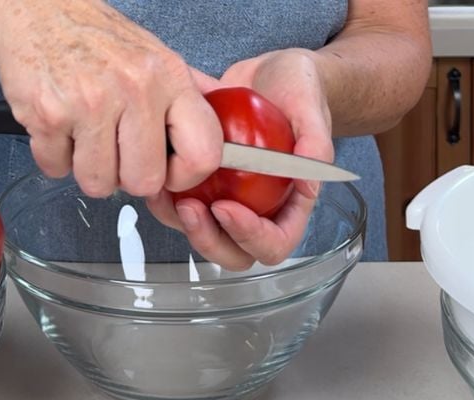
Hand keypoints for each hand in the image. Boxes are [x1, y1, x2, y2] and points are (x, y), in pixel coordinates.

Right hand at [0, 0, 222, 196]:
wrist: (38, 9)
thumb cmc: (97, 37)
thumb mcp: (156, 57)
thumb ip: (189, 98)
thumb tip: (223, 136)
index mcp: (169, 78)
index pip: (203, 154)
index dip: (184, 177)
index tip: (169, 172)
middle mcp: (135, 89)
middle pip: (144, 182)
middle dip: (128, 177)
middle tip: (118, 153)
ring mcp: (89, 102)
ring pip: (98, 183)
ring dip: (89, 169)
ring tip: (87, 137)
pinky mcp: (48, 114)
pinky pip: (56, 169)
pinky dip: (55, 157)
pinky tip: (62, 129)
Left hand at [148, 49, 332, 270]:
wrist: (268, 73)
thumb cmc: (297, 90)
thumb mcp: (309, 105)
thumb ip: (315, 142)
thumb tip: (308, 186)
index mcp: (290, 204)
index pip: (274, 243)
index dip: (249, 236)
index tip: (226, 207)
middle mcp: (259, 210)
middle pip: (234, 253)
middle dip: (208, 238)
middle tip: (190, 207)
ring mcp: (230, 200)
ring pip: (203, 235)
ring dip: (182, 224)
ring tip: (167, 192)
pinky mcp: (204, 187)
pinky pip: (182, 210)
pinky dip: (166, 202)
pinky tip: (157, 178)